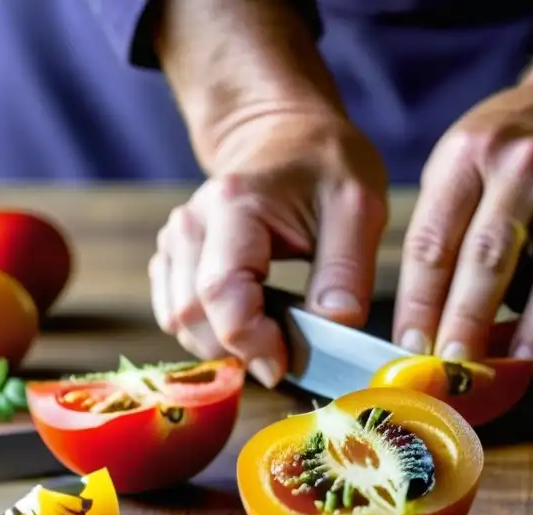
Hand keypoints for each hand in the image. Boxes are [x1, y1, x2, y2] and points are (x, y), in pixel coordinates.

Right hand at [149, 111, 388, 387]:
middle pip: (192, 316)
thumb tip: (335, 329)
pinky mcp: (174, 258)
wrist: (284, 131)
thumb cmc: (325, 163)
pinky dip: (211, 334)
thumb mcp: (359, 207)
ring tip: (275, 341)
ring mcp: (176, 241)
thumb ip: (346, 270)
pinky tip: (251, 327)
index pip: (222, 295)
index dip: (252, 343)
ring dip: (224, 347)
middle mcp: (191, 225)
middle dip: (239, 351)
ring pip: (178, 321)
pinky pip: (176, 314)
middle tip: (289, 357)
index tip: (287, 366)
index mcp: (235, 207)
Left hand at [393, 69, 532, 367]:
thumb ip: (447, 228)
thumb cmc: (518, 142)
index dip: (420, 302)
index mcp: (468, 155)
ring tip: (517, 369)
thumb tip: (428, 323)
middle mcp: (521, 164)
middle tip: (456, 369)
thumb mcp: (466, 159)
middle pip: (490, 258)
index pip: (434, 241)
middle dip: (468, 323)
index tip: (412, 347)